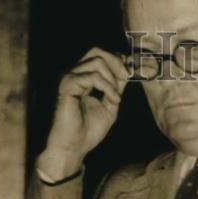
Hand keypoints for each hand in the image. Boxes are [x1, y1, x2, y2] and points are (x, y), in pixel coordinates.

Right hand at [39, 47, 128, 180]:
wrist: (74, 147)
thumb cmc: (88, 131)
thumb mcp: (110, 106)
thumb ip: (116, 87)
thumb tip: (126, 69)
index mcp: (83, 77)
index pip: (99, 55)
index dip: (117, 59)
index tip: (129, 73)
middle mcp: (74, 74)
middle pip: (96, 51)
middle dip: (116, 62)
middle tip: (126, 77)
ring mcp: (70, 78)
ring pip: (96, 61)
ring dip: (112, 79)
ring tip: (116, 98)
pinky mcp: (67, 86)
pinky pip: (93, 77)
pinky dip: (107, 87)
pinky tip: (112, 100)